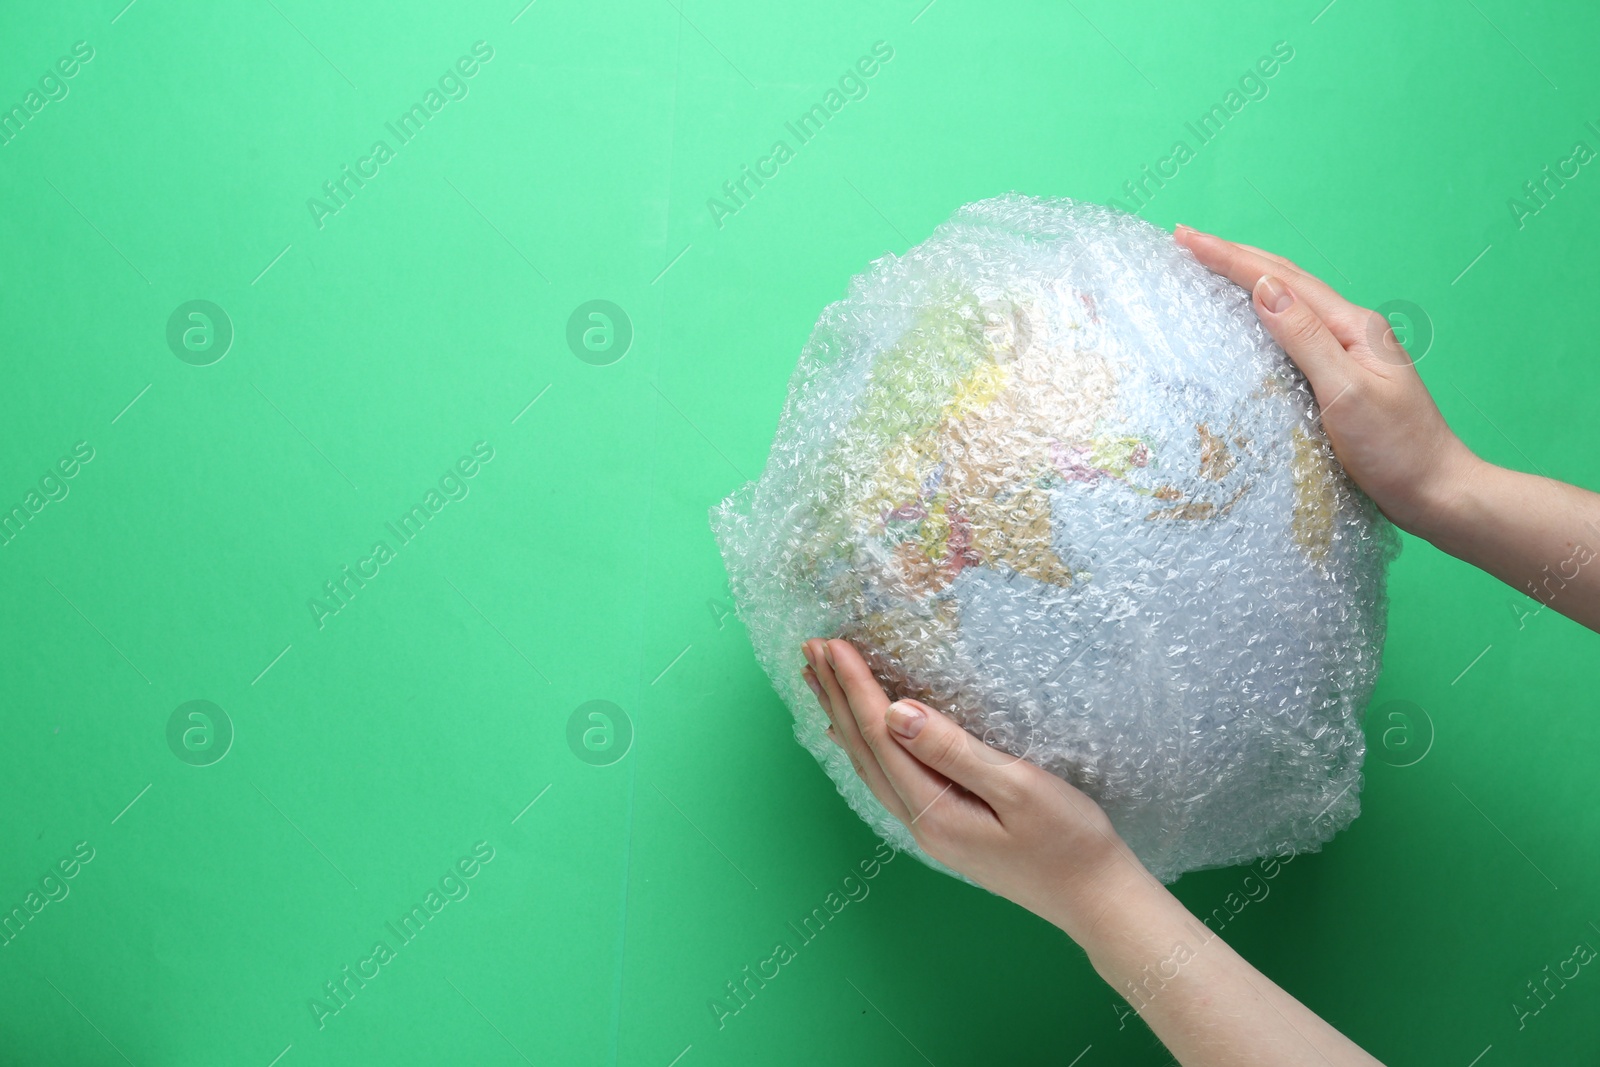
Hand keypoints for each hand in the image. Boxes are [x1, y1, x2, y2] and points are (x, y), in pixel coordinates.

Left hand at [799, 637, 1158, 941]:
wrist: (1095, 898)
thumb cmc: (1070, 841)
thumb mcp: (1018, 787)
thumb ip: (953, 749)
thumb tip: (896, 712)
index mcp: (933, 808)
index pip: (880, 734)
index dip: (854, 686)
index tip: (833, 642)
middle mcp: (920, 820)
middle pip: (863, 748)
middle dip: (836, 695)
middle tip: (810, 648)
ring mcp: (930, 827)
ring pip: (870, 763)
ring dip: (843, 718)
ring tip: (819, 680)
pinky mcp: (946, 827)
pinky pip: (887, 777)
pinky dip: (864, 747)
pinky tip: (858, 736)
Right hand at [1174, 224, 1480, 537]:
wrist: (1436, 491)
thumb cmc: (1395, 448)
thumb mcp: (1346, 392)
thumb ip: (1305, 339)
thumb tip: (1265, 289)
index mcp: (1352, 327)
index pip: (1282, 280)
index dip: (1231, 258)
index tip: (1187, 238)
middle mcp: (1350, 331)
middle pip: (1286, 280)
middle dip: (1234, 258)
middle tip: (1187, 240)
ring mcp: (1347, 353)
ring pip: (1289, 302)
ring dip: (1248, 279)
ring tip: (1210, 265)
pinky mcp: (1340, 378)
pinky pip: (1293, 333)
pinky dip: (1263, 314)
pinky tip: (1249, 319)